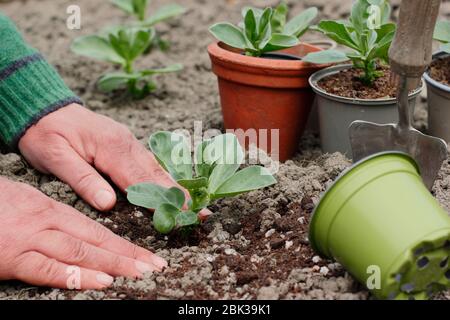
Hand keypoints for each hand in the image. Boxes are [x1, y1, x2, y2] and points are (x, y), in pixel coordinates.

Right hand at [0, 177, 166, 288]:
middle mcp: (47, 221)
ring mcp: (30, 238)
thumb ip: (51, 219)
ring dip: (113, 264)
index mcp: (51, 209)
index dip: (124, 243)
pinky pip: (47, 268)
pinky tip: (99, 280)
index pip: (97, 229)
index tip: (147, 254)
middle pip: (96, 240)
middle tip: (155, 265)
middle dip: (128, 255)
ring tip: (139, 273)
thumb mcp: (25, 203)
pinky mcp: (11, 256)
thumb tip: (75, 235)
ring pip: (80, 251)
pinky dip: (75, 274)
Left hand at [19, 104, 210, 217]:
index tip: (186, 213)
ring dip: (177, 186)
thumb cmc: (45, 133)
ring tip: (196, 203)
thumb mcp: (55, 157)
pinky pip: (149, 162)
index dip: (165, 199)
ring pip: (156, 167)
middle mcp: (127, 143)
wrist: (44, 106)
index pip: (142, 180)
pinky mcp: (125, 143)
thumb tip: (108, 204)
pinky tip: (173, 186)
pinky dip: (164, 176)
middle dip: (182, 194)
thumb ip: (82, 179)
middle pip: (158, 174)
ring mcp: (128, 142)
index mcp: (112, 148)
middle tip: (203, 212)